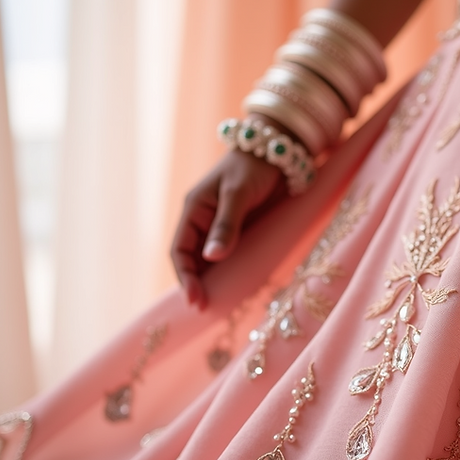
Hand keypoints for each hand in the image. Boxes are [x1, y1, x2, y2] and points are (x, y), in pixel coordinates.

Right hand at [171, 145, 283, 309]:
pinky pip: (229, 255)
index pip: (180, 250)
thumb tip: (211, 257)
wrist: (279, 150)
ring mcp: (221, 226)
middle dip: (195, 284)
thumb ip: (226, 225)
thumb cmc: (254, 166)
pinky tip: (234, 287)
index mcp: (194, 209)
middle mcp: (203, 220)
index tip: (195, 300)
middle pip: (192, 259)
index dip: (185, 277)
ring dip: (211, 281)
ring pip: (209, 260)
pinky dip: (228, 272)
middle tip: (206, 309)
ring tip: (218, 305)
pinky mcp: (241, 229)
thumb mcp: (238, 194)